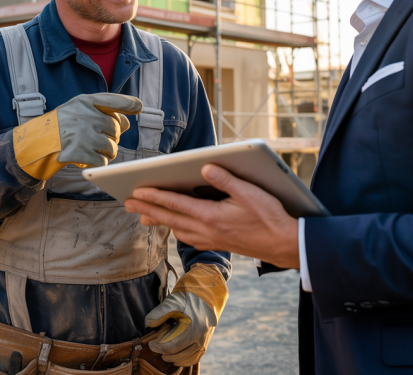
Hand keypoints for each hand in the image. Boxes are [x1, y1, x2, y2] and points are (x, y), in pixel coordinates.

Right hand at [12, 93, 141, 179]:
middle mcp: (85, 116)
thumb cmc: (62, 125)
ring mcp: (82, 134)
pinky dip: (98, 162)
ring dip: (107, 152)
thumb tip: (127, 123)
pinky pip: (102, 161)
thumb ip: (102, 111)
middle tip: (98, 139)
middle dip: (111, 137)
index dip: (128, 104)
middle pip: (116, 129)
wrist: (36, 143)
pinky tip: (88, 158)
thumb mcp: (78, 110)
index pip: (112, 100)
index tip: (138, 107)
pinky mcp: (79, 153)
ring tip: (93, 149)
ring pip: (112, 147)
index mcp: (85, 102)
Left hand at [125, 164, 299, 268]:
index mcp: (211, 216)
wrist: (284, 245)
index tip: (136, 192)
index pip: (176, 204)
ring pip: (177, 229)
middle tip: (127, 204)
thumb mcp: (250, 193)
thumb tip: (204, 168)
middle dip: (147, 210)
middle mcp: (207, 230)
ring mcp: (211, 239)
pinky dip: (176, 230)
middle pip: (170, 218)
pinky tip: (176, 227)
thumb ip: (226, 180)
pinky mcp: (218, 243)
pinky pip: (189, 237)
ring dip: (159, 221)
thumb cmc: (270, 217)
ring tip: (143, 217)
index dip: (154, 197)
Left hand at [145, 264, 227, 365]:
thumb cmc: (190, 293)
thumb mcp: (173, 300)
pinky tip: (177, 355)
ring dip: (175, 358)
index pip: (172, 346)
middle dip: (165, 353)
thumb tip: (148, 325)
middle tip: (156, 347)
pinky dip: (186, 359)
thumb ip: (159, 313)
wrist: (209, 287)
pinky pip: (196, 356)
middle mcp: (201, 337)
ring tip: (164, 353)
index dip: (158, 347)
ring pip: (188, 358)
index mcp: (194, 328)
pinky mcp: (206, 339)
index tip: (150, 343)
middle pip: (179, 354)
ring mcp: (205, 339)